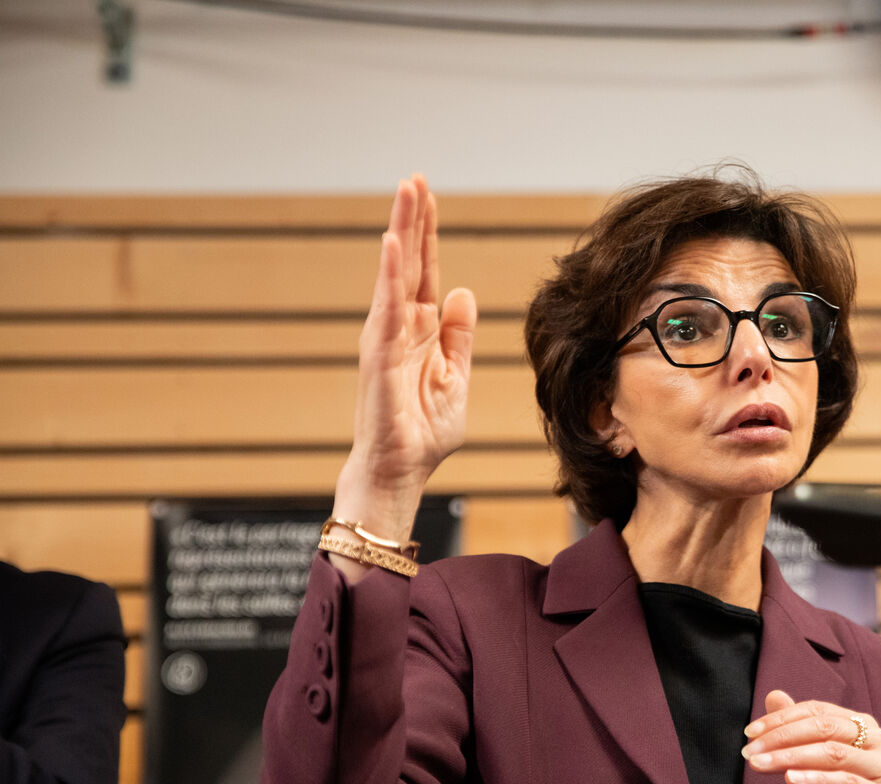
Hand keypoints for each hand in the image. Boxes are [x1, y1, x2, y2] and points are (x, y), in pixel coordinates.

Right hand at [334, 175, 476, 542]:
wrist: (402, 470)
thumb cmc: (423, 432)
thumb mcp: (455, 378)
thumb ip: (459, 337)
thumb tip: (462, 293)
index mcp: (421, 331)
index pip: (425, 272)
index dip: (428, 235)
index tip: (428, 195)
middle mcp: (400, 327)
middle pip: (407, 263)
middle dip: (412, 219)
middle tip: (415, 177)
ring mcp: (387, 338)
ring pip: (394, 274)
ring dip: (400, 232)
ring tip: (405, 192)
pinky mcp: (380, 356)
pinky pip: (385, 308)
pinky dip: (387, 275)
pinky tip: (390, 243)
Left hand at [743, 690, 880, 783]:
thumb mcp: (813, 767)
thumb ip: (797, 731)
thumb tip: (773, 694)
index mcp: (866, 727)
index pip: (818, 711)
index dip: (781, 718)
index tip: (749, 733)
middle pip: (824, 727)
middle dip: (781, 737)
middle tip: (749, 751)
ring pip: (832, 753)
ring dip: (790, 757)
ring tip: (759, 765)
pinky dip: (815, 779)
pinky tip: (790, 780)